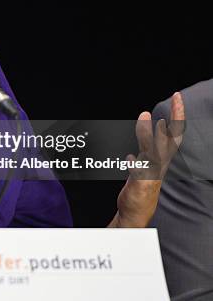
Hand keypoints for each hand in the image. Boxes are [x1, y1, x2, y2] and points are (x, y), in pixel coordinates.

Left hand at [109, 92, 184, 227]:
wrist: (135, 213)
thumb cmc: (140, 188)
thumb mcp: (143, 166)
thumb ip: (143, 150)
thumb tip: (139, 138)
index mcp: (161, 158)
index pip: (173, 133)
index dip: (177, 115)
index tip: (177, 96)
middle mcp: (159, 164)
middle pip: (172, 139)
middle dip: (176, 118)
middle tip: (177, 98)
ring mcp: (151, 174)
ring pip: (154, 152)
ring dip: (150, 135)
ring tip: (146, 116)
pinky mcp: (141, 185)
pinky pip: (140, 174)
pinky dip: (135, 166)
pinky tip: (130, 159)